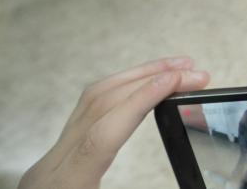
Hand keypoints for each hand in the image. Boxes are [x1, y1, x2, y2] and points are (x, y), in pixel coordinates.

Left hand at [19, 57, 209, 188]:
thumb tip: (189, 174)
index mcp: (65, 188)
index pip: (104, 133)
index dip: (143, 100)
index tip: (180, 80)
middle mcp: (53, 167)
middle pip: (99, 103)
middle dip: (150, 79)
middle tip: (194, 71)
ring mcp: (51, 160)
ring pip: (90, 100)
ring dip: (137, 78)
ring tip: (175, 69)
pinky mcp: (56, 160)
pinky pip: (86, 112)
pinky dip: (120, 93)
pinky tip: (143, 91)